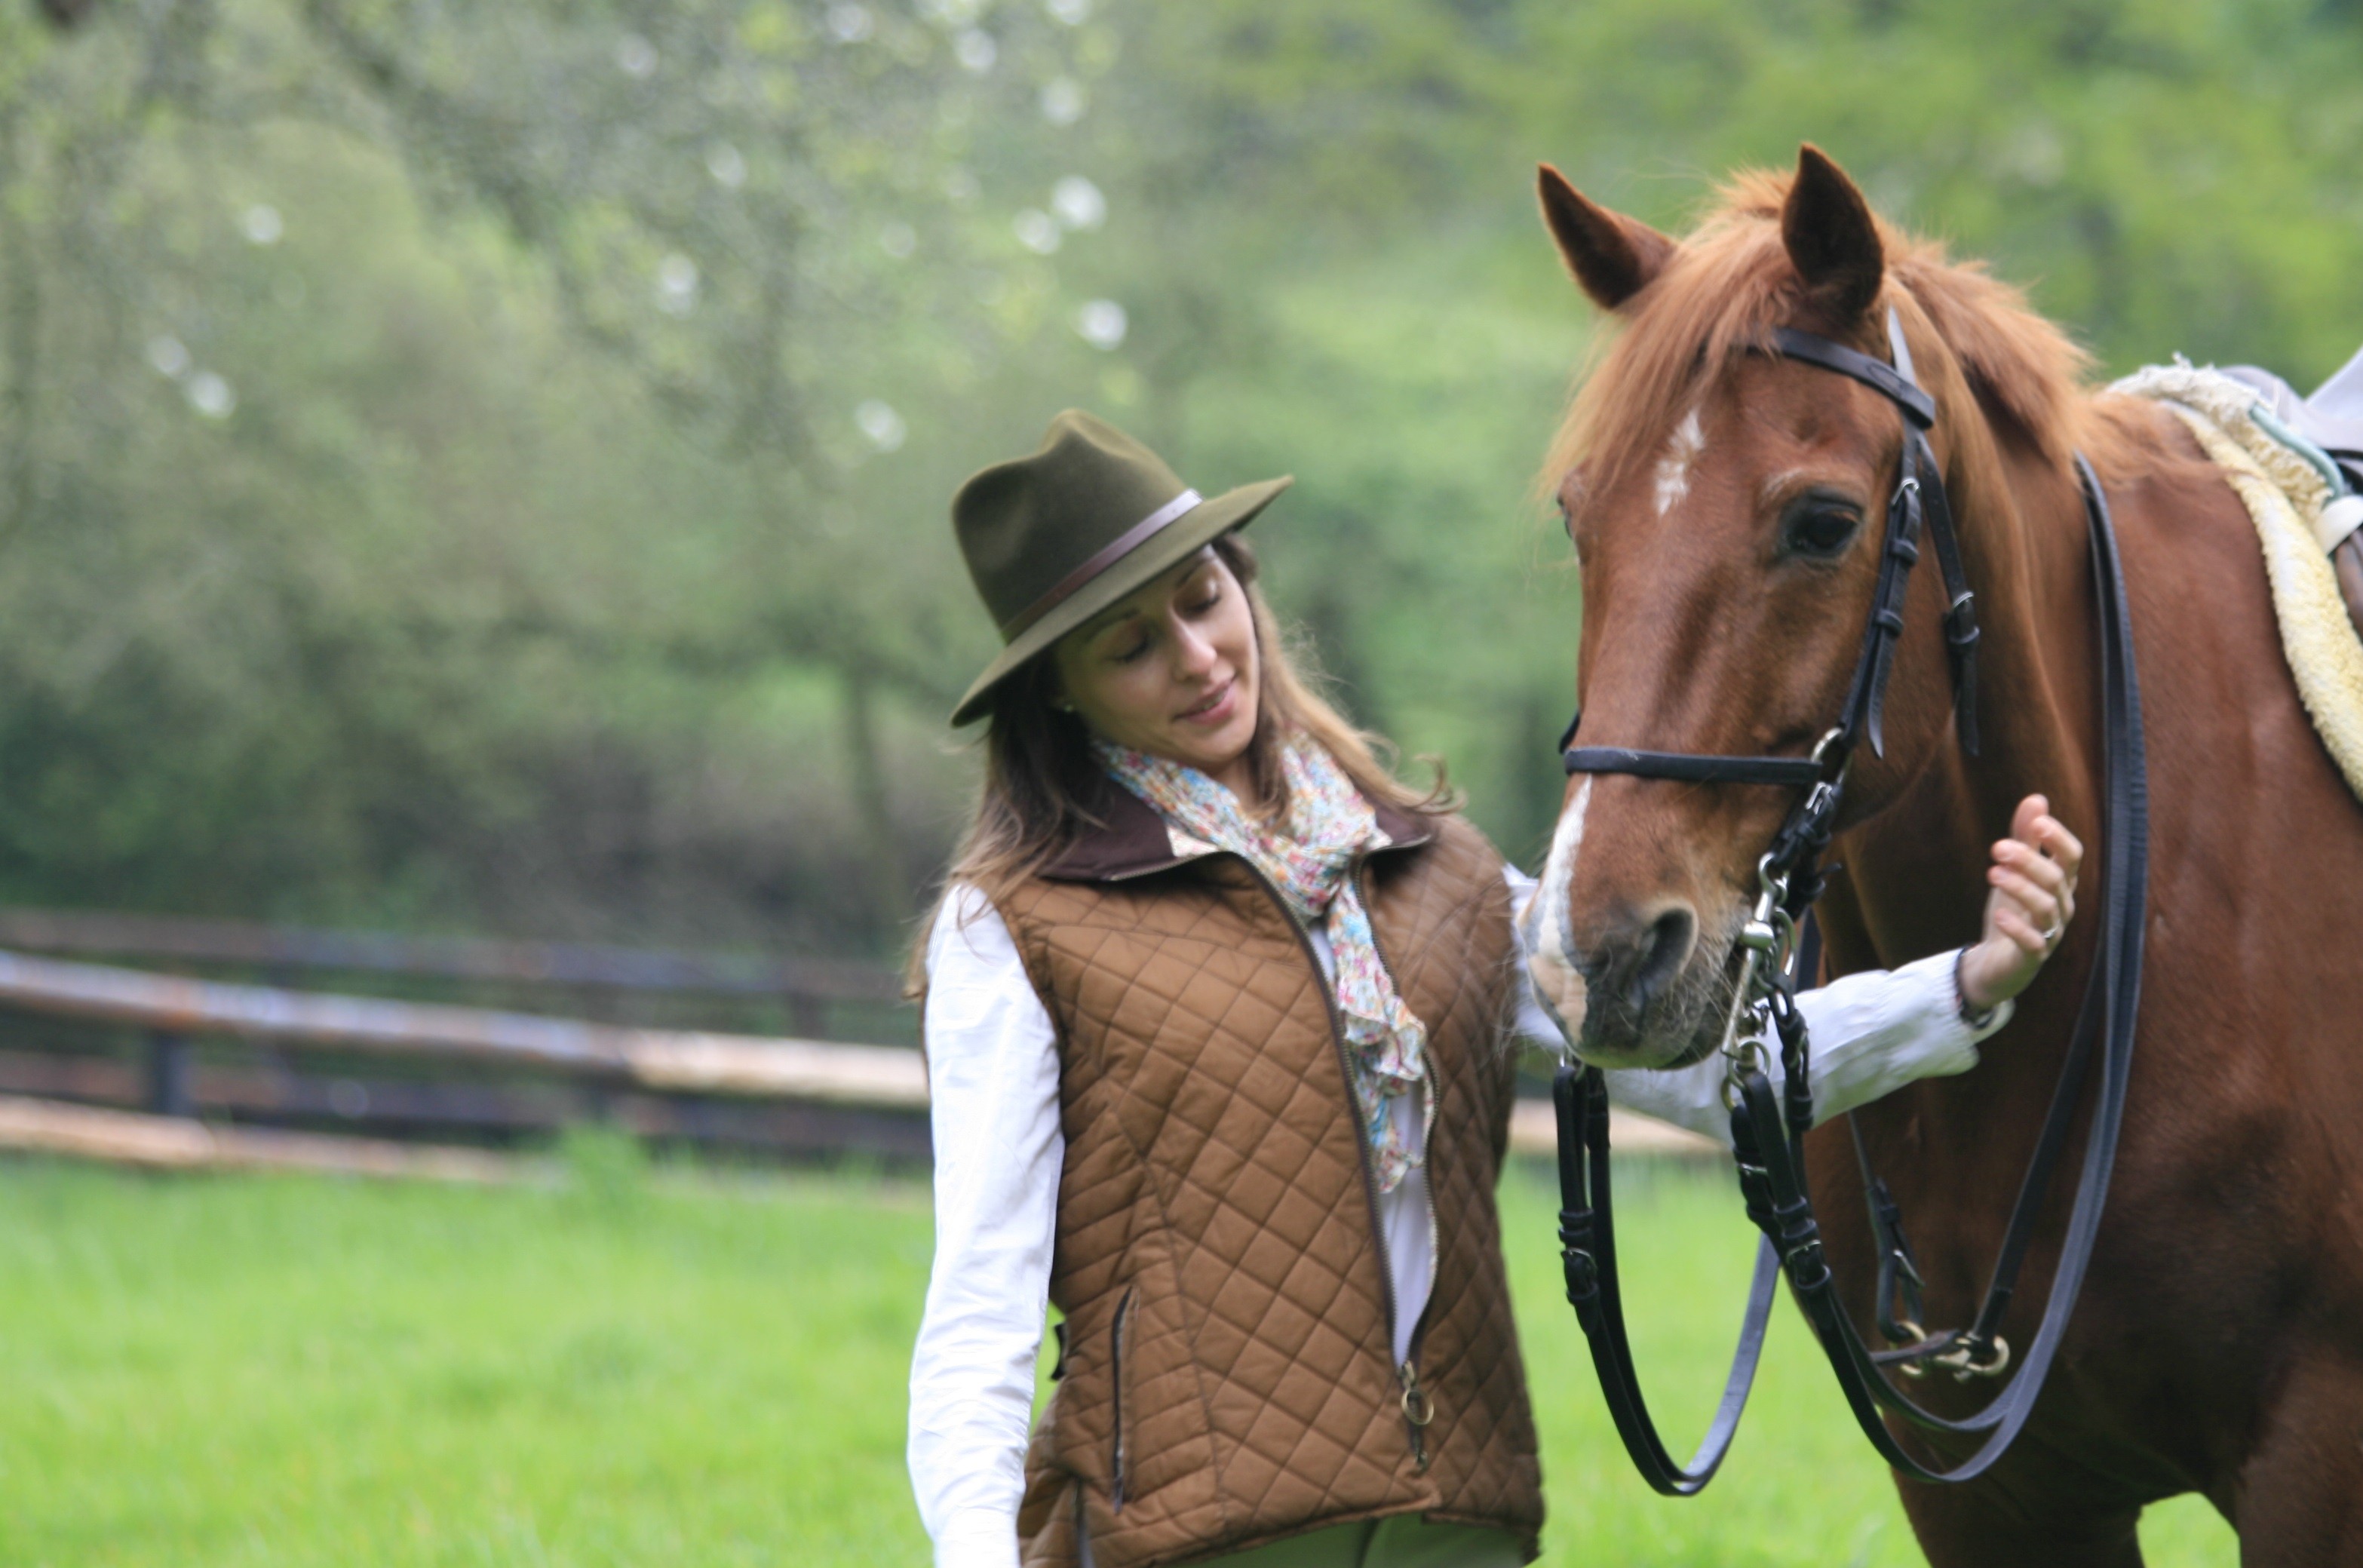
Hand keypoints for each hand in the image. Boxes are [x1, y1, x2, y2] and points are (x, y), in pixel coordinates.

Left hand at [1956, 794, 2083, 1013]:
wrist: (1996, 961)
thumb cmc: (2013, 909)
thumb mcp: (2015, 870)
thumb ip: (2025, 838)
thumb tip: (2037, 798)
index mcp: (2060, 883)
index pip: (2072, 857)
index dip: (2059, 839)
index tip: (2038, 822)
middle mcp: (2061, 906)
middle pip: (2056, 879)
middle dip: (2029, 860)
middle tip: (1997, 847)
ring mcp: (2049, 933)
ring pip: (2046, 908)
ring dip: (2020, 888)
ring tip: (1992, 872)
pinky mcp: (2032, 957)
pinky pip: (2032, 943)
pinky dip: (2016, 927)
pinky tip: (1999, 914)